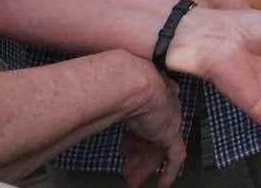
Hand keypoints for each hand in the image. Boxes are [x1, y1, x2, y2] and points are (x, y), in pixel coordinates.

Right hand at [117, 59, 183, 187]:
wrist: (133, 83)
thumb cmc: (116, 83)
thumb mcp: (111, 95)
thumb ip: (106, 106)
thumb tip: (84, 114)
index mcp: (151, 95)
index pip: (144, 122)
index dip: (134, 139)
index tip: (124, 151)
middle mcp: (163, 107)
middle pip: (151, 137)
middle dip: (138, 156)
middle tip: (127, 172)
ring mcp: (169, 120)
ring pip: (158, 149)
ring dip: (144, 167)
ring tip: (132, 182)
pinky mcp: (171, 133)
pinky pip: (175, 157)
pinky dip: (169, 172)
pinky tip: (162, 186)